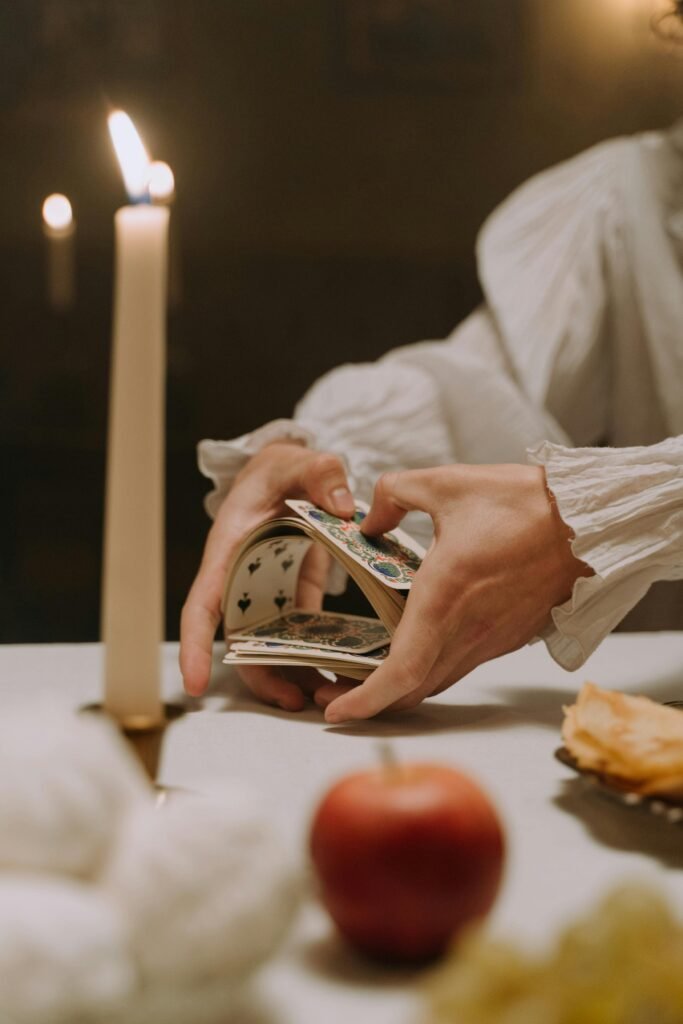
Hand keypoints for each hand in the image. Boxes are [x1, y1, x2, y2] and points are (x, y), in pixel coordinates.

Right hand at [180, 442, 354, 704]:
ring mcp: (265, 590)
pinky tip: (340, 671)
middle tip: (298, 703)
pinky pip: (298, 631)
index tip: (194, 685)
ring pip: (268, 644)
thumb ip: (320, 473)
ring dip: (291, 672)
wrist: (287, 472)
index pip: (202, 605)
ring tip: (325, 698)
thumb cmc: (280, 469)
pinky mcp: (291, 593)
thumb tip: (342, 504)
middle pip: (239, 640)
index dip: (194, 646)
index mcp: (229, 551)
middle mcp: (240, 580)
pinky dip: (314, 652)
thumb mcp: (298, 463)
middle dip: (262, 676)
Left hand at [319, 463, 591, 722]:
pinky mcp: (509, 637)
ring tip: (366, 674)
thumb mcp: (446, 483)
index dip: (365, 700)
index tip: (336, 710)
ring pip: (437, 681)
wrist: (590, 522)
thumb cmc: (524, 503)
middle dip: (371, 702)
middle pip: (412, 690)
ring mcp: (492, 639)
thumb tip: (368, 518)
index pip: (401, 672)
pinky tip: (415, 648)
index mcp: (444, 596)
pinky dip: (430, 671)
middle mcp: (468, 630)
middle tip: (336, 690)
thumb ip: (394, 494)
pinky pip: (461, 665)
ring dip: (401, 688)